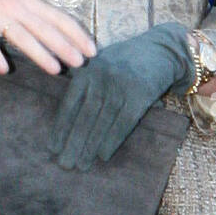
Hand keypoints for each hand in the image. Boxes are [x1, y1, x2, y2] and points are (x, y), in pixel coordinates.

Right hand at [0, 0, 94, 74]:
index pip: (59, 18)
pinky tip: (4, 70)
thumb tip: (56, 35)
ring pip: (22, 37)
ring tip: (56, 70)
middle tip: (81, 63)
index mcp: (28, 2)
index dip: (77, 34)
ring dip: (40, 54)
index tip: (92, 49)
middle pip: (45, 29)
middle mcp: (16, 9)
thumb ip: (33, 15)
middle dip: (65, 46)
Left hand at [48, 22, 194, 170]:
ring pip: (102, 121)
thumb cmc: (127, 60)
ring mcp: (122, 85)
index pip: (71, 103)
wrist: (162, 49)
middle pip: (85, 115)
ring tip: (81, 164)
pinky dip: (112, 140)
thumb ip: (83, 79)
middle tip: (64, 163)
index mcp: (88, 69)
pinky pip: (123, 122)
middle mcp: (102, 76)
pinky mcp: (141, 94)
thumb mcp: (100, 62)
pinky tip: (103, 155)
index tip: (53, 147)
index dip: (61, 127)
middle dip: (73, 142)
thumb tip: (63, 110)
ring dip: (90, 146)